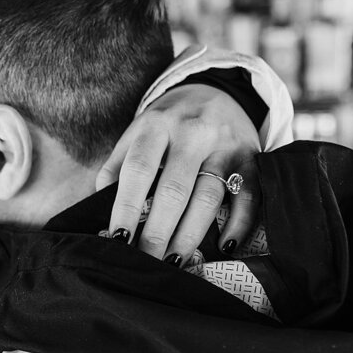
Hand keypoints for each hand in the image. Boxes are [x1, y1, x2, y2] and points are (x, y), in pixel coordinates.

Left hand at [95, 84, 260, 261]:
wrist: (215, 90)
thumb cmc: (166, 125)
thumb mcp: (136, 134)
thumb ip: (116, 169)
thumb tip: (99, 213)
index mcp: (156, 126)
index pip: (138, 170)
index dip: (127, 208)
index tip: (119, 240)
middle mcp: (192, 132)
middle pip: (174, 190)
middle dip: (158, 232)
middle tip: (147, 262)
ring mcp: (225, 145)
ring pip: (209, 197)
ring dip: (191, 235)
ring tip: (174, 263)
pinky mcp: (252, 157)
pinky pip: (249, 196)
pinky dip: (239, 224)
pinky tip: (225, 246)